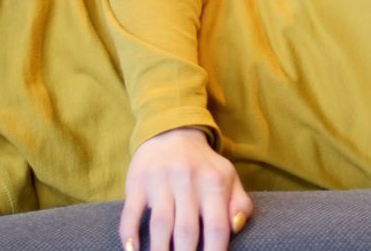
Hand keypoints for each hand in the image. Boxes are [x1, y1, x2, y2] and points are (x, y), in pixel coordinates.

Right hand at [119, 128, 252, 250]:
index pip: (217, 226)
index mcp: (215, 183)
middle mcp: (188, 181)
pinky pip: (131, 211)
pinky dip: (129, 233)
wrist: (172, 132)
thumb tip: (236, 227)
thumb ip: (240, 203)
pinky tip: (132, 250)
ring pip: (160, 223)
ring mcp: (161, 181)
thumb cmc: (204, 165)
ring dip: (159, 250)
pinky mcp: (137, 182)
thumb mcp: (229, 178)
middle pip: (186, 230)